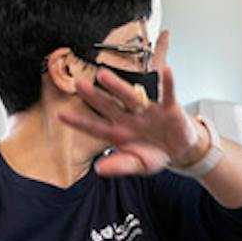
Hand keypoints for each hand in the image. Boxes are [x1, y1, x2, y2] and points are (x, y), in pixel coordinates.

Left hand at [58, 30, 201, 176]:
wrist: (179, 150)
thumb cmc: (154, 155)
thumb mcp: (138, 165)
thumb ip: (120, 166)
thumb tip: (99, 169)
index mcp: (118, 132)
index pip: (94, 126)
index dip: (79, 121)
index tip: (62, 115)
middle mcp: (129, 118)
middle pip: (108, 105)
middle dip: (93, 96)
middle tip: (78, 84)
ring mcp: (147, 111)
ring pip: (130, 97)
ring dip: (117, 86)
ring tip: (104, 76)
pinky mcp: (168, 108)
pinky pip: (168, 94)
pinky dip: (168, 84)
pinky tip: (165, 71)